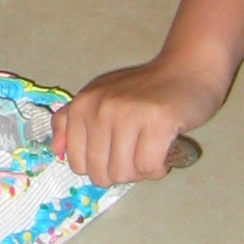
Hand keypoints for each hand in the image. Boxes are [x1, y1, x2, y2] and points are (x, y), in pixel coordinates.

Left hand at [50, 54, 227, 185]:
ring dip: (141, 171)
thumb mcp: (99, 97)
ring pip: (125, 173)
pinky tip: (164, 151)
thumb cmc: (144, 90)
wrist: (187, 70)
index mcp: (82, 105)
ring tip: (150, 149)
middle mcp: (100, 109)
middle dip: (121, 172)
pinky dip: (158, 168)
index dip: (99, 167)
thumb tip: (55, 151)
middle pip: (101, 173)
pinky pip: (149, 168)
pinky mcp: (157, 123)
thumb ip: (71, 121)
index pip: (77, 163)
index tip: (115, 152)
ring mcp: (128, 115)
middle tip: (136, 152)